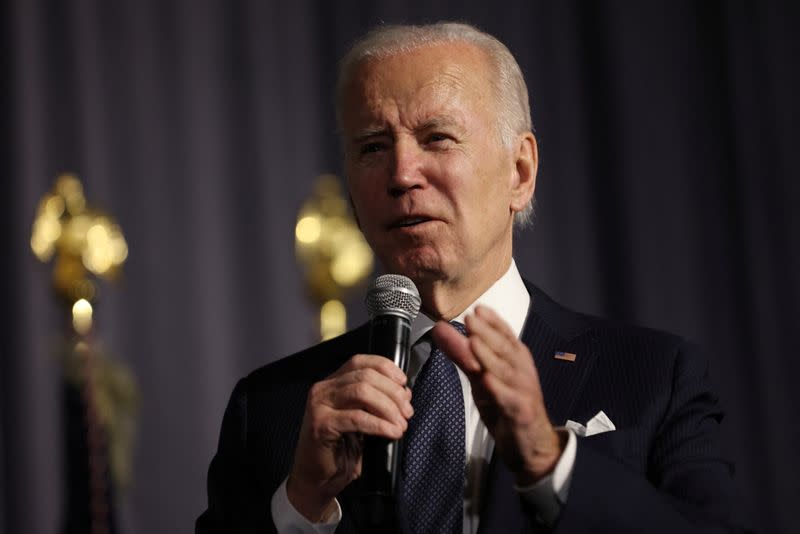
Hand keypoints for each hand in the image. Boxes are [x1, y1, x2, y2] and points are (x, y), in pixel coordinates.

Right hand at [287, 355, 413, 520]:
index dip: (386, 368)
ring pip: (361, 392)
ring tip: (401, 424)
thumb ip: (376, 402)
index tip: (404, 384)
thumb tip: (404, 393)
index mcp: (333, 382)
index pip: (361, 361)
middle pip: (365, 376)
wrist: (317, 479)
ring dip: (388, 407)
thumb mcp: (362, 419)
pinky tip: (392, 432)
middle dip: (392, 392)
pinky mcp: (320, 424)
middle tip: (407, 411)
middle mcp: (323, 388)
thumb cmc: (342, 449)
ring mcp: (319, 405)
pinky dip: (380, 424)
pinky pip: (357, 418)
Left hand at [432, 305, 563, 485]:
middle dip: (488, 333)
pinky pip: (510, 400)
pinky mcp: (521, 413)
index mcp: (514, 359)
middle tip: (471, 319)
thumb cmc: (507, 405)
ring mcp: (523, 391)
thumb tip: (440, 329)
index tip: (477, 308)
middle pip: (505, 349)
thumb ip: (462, 354)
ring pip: (506, 371)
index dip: (492, 321)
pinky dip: (499, 390)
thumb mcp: (481, 377)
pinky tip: (487, 381)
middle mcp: (521, 371)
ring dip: (490, 356)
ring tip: (474, 342)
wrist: (531, 444)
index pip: (505, 335)